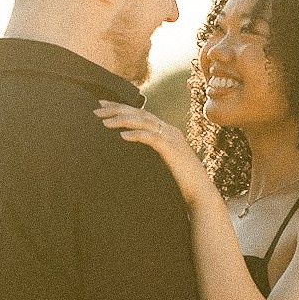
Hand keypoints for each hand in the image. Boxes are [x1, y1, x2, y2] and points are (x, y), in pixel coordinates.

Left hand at [95, 100, 210, 202]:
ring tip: (104, 122)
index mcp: (166, 132)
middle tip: (98, 108)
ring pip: (144, 122)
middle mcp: (169, 130)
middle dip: (117, 109)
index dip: (122, 108)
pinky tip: (122, 136)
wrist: (200, 193)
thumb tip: (128, 156)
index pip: (141, 114)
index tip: (104, 106)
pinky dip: (136, 135)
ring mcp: (172, 138)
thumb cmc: (179, 182)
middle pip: (140, 113)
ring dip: (122, 120)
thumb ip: (148, 155)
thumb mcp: (160, 164)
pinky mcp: (172, 150)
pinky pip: (151, 138)